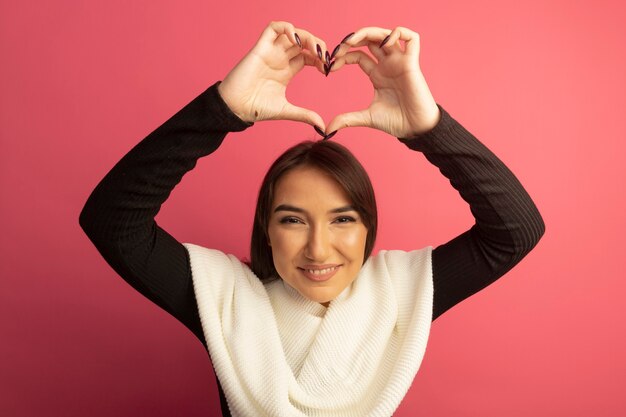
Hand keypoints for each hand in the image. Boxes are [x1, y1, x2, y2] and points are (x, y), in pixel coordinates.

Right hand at [217, 21, 328, 129]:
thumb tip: (322, 128)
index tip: (327, 70)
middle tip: (325, 58)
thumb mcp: (286, 111)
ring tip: (315, 49)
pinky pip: (273, 28)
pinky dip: (287, 28)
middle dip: (317, 46)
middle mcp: (280, 59)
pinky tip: (296, 39)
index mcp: (287, 71)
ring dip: (307, 36)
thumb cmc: (256, 108)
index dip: (320, 59)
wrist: (236, 108)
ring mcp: (271, 52)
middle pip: (303, 42)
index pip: (308, 56)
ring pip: (292, 33)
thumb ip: (305, 115)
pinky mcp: (260, 48)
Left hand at [326, 26, 440, 137]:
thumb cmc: (396, 121)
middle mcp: (388, 65)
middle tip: (338, 49)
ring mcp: (400, 62)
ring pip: (386, 34)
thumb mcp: (366, 117)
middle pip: (370, 40)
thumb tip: (327, 129)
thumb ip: (347, 119)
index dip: (343, 56)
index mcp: (377, 74)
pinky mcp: (412, 63)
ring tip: (353, 41)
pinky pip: (412, 38)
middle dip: (352, 39)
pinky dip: (399, 33)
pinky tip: (385, 43)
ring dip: (368, 32)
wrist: (415, 129)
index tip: (330, 67)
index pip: (357, 55)